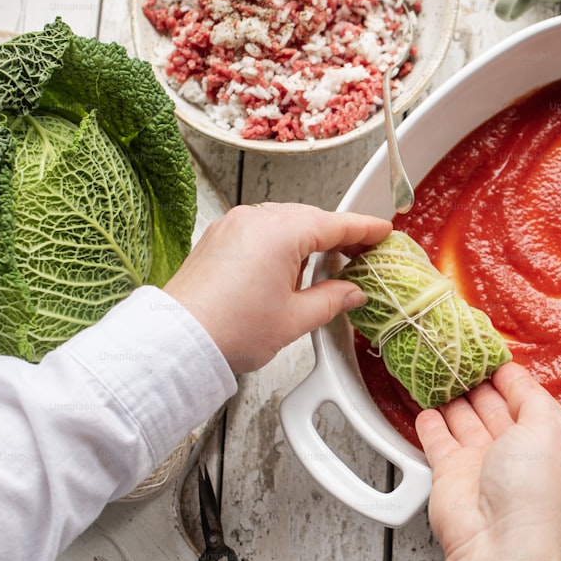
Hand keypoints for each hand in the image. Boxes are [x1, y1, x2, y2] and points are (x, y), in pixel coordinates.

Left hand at [163, 203, 390, 372]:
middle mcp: (256, 219)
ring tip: (324, 270)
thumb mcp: (295, 319)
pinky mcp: (219, 237)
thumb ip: (331, 300)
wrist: (177, 341)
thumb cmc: (229, 329)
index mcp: (281, 232)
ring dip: (308, 241)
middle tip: (360, 256)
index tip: (383, 231)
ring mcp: (234, 225)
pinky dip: (281, 244)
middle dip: (337, 236)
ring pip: (285, 223)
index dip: (364, 229)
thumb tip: (351, 292)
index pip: (336, 224)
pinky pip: (261, 230)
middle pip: (311, 219)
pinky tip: (289, 269)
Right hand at [416, 362, 560, 560]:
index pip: (531, 399)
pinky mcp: (452, 473)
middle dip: (482, 382)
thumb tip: (518, 378)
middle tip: (466, 359)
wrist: (498, 543)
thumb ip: (533, 397)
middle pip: (497, 407)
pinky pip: (439, 440)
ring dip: (456, 398)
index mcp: (551, 443)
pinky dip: (432, 423)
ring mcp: (484, 464)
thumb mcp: (547, 429)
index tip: (496, 355)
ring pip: (467, 420)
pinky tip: (429, 408)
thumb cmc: (532, 495)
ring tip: (445, 374)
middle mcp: (518, 454)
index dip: (514, 377)